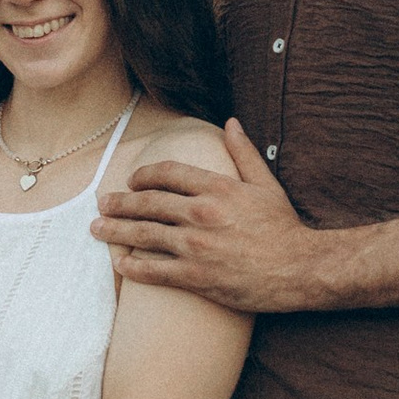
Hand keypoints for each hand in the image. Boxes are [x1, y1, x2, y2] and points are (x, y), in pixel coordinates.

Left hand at [92, 120, 329, 312]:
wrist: (301, 269)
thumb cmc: (285, 228)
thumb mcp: (266, 184)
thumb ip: (244, 153)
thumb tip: (231, 122)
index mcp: (217, 187)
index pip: (167, 173)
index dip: (144, 175)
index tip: (132, 181)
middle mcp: (201, 213)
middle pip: (147, 203)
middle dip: (119, 203)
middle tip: (102, 204)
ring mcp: (196, 246)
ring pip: (143, 235)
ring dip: (115, 231)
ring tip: (97, 229)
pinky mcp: (196, 276)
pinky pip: (154, 271)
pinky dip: (132, 268)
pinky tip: (119, 265)